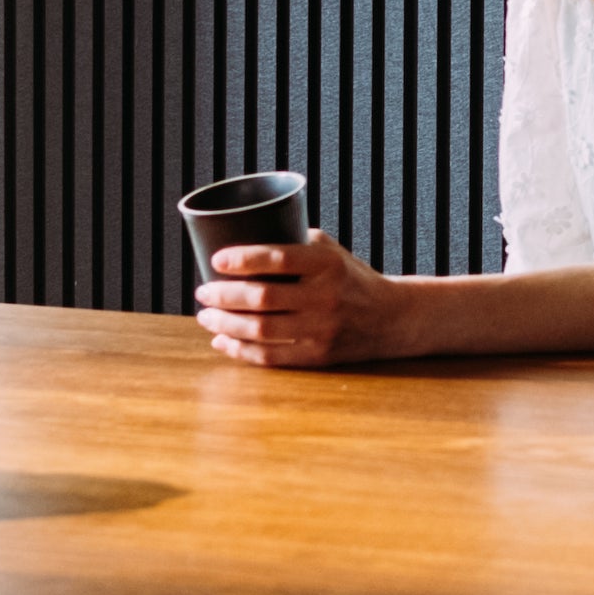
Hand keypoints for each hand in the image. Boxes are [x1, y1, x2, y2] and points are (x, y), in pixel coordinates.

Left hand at [193, 233, 414, 367]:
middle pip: (263, 298)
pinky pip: (270, 357)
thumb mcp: (330, 251)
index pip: (280, 258)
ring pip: (261, 331)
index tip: (216, 260)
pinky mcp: (318, 355)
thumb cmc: (350, 277)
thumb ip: (292, 243)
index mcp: (328, 264)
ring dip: (225, 324)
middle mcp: (326, 297)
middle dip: (224, 296)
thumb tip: (241, 238)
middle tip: (203, 292)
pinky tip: (222, 340)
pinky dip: (240, 350)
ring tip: (206, 316)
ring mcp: (322, 329)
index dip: (243, 259)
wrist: (391, 317)